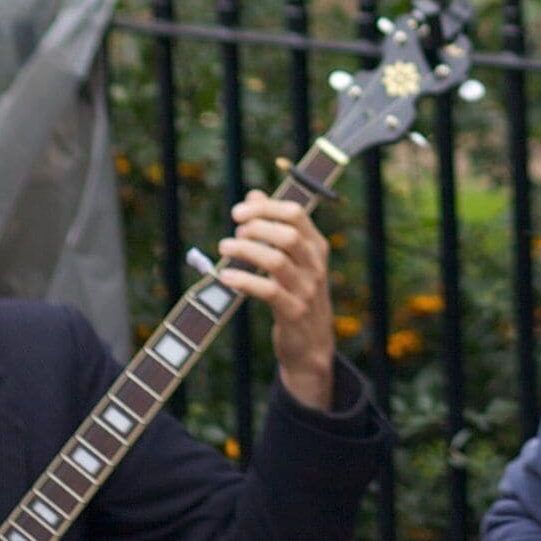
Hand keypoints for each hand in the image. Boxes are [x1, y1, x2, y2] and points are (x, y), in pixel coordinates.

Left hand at [221, 189, 337, 409]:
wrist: (311, 345)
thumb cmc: (296, 294)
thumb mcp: (292, 260)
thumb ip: (274, 226)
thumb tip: (253, 194)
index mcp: (316, 247)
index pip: (296, 214)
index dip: (265, 207)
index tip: (239, 212)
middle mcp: (315, 265)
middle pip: (288, 234)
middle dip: (256, 227)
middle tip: (234, 232)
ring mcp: (307, 290)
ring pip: (276, 260)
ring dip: (246, 250)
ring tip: (224, 248)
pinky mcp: (293, 313)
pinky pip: (268, 291)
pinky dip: (244, 280)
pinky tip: (225, 277)